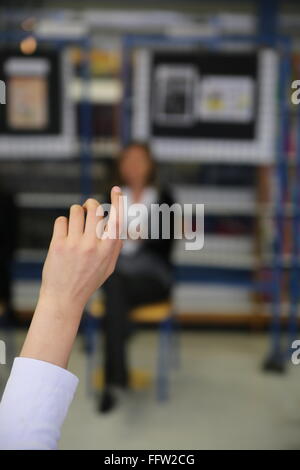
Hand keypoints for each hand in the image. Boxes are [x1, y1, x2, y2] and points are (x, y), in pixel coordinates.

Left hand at [20, 187, 122, 368]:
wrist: (64, 298)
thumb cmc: (88, 281)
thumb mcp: (108, 266)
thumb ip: (115, 246)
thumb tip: (120, 226)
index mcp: (108, 250)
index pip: (117, 219)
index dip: (117, 201)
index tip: (115, 189)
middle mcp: (93, 245)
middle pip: (94, 209)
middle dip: (90, 204)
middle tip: (87, 208)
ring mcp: (75, 245)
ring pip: (76, 211)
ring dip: (75, 212)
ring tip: (74, 222)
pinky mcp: (59, 245)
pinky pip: (61, 220)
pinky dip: (62, 224)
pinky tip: (63, 235)